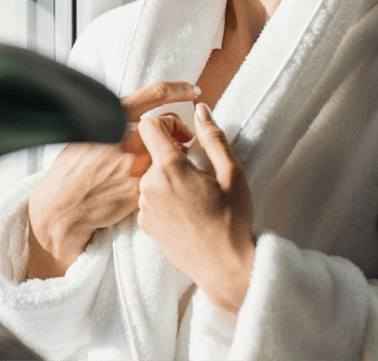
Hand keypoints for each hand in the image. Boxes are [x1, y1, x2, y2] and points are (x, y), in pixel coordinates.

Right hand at [27, 81, 197, 278]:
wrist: (61, 208)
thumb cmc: (72, 170)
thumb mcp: (87, 132)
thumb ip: (115, 120)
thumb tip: (142, 114)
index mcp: (113, 116)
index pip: (156, 93)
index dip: (180, 88)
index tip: (194, 90)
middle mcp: (126, 135)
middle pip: (169, 123)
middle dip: (179, 130)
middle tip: (183, 137)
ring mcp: (134, 162)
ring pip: (172, 151)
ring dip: (173, 156)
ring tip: (166, 164)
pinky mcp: (140, 188)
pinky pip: (164, 177)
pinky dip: (165, 179)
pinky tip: (158, 185)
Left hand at [137, 103, 255, 313]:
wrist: (223, 267)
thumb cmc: (232, 219)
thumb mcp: (232, 172)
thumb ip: (213, 136)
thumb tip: (200, 110)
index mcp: (170, 168)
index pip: (149, 125)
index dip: (167, 122)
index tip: (186, 137)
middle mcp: (149, 186)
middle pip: (151, 150)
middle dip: (172, 151)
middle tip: (198, 167)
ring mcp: (144, 207)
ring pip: (151, 173)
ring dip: (168, 174)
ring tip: (195, 191)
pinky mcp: (145, 224)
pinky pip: (149, 196)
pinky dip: (164, 194)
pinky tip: (186, 208)